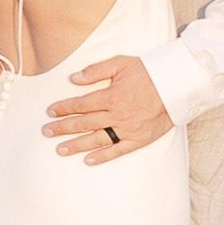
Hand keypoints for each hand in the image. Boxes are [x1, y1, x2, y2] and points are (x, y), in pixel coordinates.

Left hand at [39, 52, 176, 167]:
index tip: (50, 112)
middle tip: (46, 131)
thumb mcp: (121, 63)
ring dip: (76, 145)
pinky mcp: (139, 140)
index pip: (81, 104)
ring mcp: (127, 129)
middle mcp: (117, 115)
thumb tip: (73, 78)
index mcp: (111, 96)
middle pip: (84, 123)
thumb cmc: (148, 72)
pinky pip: (118, 151)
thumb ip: (96, 71)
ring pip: (96, 139)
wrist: (177, 86)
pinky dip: (103, 157)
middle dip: (63, 127)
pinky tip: (88, 160)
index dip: (63, 108)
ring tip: (59, 149)